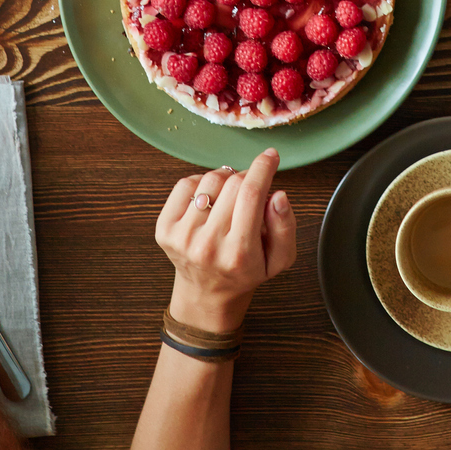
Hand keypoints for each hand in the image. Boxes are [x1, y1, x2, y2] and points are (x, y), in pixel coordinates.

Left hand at [156, 149, 295, 332]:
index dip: (263, 168)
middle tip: (252, 187)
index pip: (251, 194)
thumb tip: (278, 195)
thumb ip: (286, 227)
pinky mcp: (165, 229)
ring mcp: (182, 237)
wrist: (208, 293)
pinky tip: (210, 198)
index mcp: (238, 253)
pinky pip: (185, 184)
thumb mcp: (279, 259)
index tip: (271, 156)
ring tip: (230, 196)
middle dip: (247, 177)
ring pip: (210, 180)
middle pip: (232, 184)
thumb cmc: (245, 272)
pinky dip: (202, 183)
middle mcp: (207, 245)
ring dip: (226, 180)